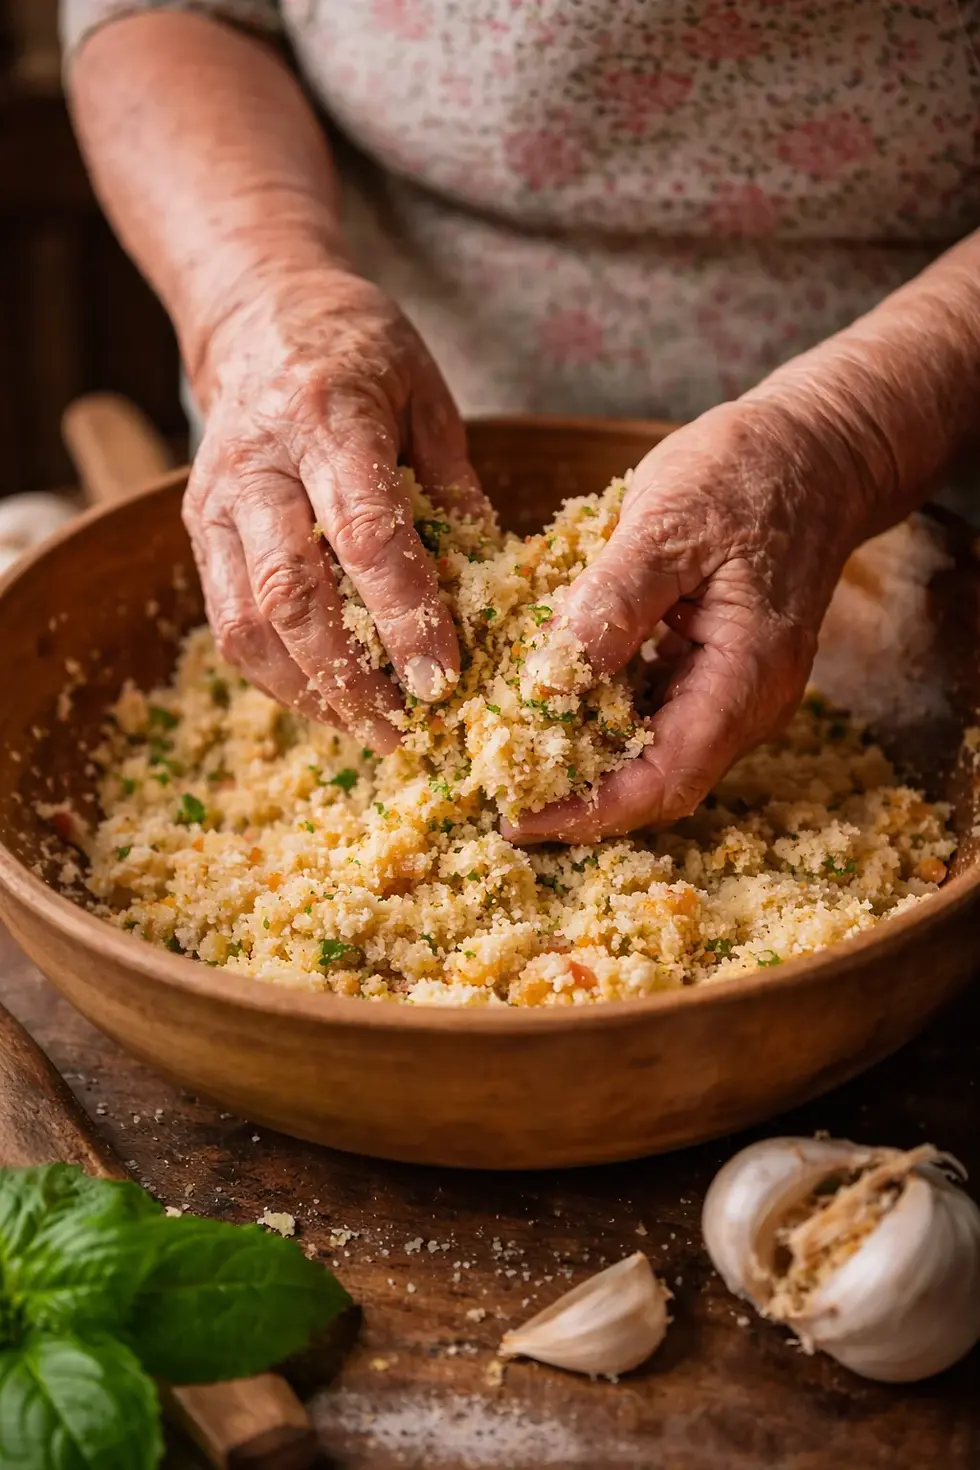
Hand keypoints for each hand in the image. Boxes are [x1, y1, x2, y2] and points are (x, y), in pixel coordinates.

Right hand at [182, 267, 487, 751]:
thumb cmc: (361, 352)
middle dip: (351, 677)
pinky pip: (228, 624)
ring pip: (247, 623)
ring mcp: (216, 502)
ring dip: (311, 692)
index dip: (404, 616)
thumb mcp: (428, 395)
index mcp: (328, 417)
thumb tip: (492, 584)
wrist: (259, 316)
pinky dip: (279, 676)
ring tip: (373, 731)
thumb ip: (456, 486)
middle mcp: (258, 464)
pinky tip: (331, 700)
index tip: (443, 681)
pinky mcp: (199, 533)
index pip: (365, 534)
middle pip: (291, 593)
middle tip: (407, 733)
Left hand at [506, 399, 873, 842]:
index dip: (589, 811)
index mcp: (745, 679)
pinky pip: (653, 714)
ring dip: (584, 762)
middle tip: (495, 789)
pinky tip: (549, 699)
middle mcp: (746, 703)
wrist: (815, 448)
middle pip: (658, 784)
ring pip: (653, 754)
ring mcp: (732, 689)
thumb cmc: (749, 474)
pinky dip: (600, 717)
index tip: (517, 818)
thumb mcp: (670, 522)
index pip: (666, 781)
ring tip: (508, 754)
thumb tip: (550, 679)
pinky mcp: (711, 668)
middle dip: (577, 798)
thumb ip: (613, 601)